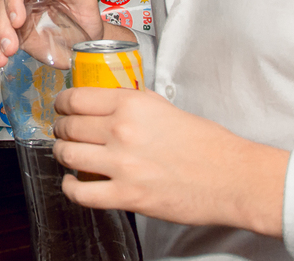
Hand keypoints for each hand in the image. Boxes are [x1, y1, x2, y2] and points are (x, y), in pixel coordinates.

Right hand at [0, 0, 121, 70]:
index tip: (17, 20)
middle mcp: (25, 2)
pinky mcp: (18, 38)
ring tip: (3, 58)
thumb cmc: (88, 19)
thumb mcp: (84, 1)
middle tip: (11, 46)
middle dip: (2, 27)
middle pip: (2, 6)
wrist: (90, 45)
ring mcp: (20, 21)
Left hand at [52, 86, 287, 237]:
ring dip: (62, 154)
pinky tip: (72, 182)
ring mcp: (122, 165)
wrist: (232, 177)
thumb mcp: (165, 107)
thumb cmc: (206, 143)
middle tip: (63, 131)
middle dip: (61, 128)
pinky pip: (80, 192)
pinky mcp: (127, 195)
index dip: (61, 103)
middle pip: (68, 126)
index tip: (61, 106)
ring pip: (67, 155)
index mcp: (131, 104)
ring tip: (67, 154)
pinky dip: (70, 188)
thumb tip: (105, 103)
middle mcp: (122, 130)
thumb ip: (131, 104)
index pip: (76, 98)